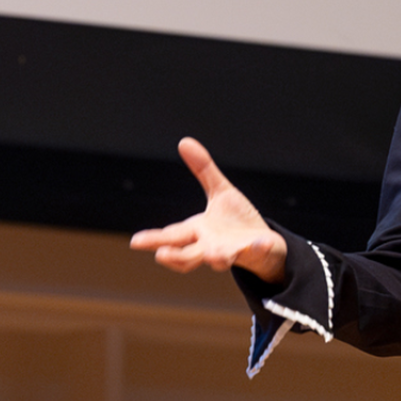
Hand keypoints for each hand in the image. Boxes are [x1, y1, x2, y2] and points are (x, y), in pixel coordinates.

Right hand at [128, 137, 288, 282]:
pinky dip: (257, 247)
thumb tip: (184, 142)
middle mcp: (210, 246)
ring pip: (219, 259)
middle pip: (188, 254)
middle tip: (161, 255)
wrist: (265, 245)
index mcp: (198, 231)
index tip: (135, 242)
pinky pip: (256, 251)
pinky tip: (259, 242)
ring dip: (217, 258)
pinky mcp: (256, 251)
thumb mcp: (220, 192)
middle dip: (175, 256)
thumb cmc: (236, 222)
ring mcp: (232, 251)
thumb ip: (203, 170)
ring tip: (214, 256)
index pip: (172, 235)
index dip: (153, 239)